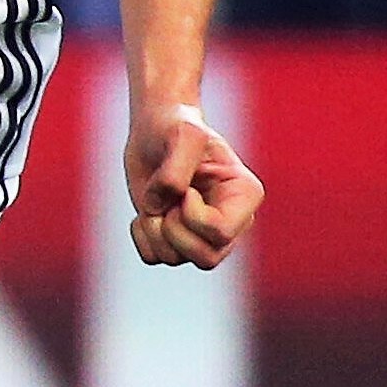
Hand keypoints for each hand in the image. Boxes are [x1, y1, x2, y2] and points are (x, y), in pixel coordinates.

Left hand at [123, 101, 259, 268]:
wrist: (155, 130)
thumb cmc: (175, 127)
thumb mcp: (182, 135)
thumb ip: (176, 169)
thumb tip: (161, 206)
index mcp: (245, 195)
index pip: (221, 233)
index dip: (193, 216)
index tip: (185, 190)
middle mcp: (232, 221)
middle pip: (206, 259)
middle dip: (174, 232)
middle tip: (167, 203)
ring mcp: (203, 232)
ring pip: (177, 260)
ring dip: (155, 232)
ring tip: (154, 203)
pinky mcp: (175, 236)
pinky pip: (154, 257)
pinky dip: (142, 237)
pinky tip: (146, 212)